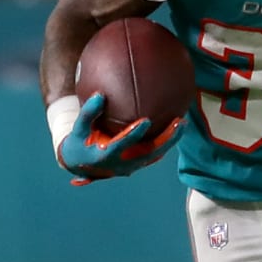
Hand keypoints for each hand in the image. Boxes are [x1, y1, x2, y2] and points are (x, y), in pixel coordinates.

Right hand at [56, 93, 183, 185]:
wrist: (82, 164)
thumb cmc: (80, 142)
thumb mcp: (78, 129)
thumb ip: (88, 113)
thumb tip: (100, 95)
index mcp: (104, 156)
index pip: (121, 146)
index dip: (133, 135)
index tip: (145, 121)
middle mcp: (121, 164)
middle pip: (148, 153)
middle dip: (165, 139)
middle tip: (179, 122)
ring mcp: (131, 166)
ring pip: (155, 155)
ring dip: (170, 141)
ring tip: (182, 123)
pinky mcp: (137, 164)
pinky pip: (154, 153)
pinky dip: (165, 142)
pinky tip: (175, 127)